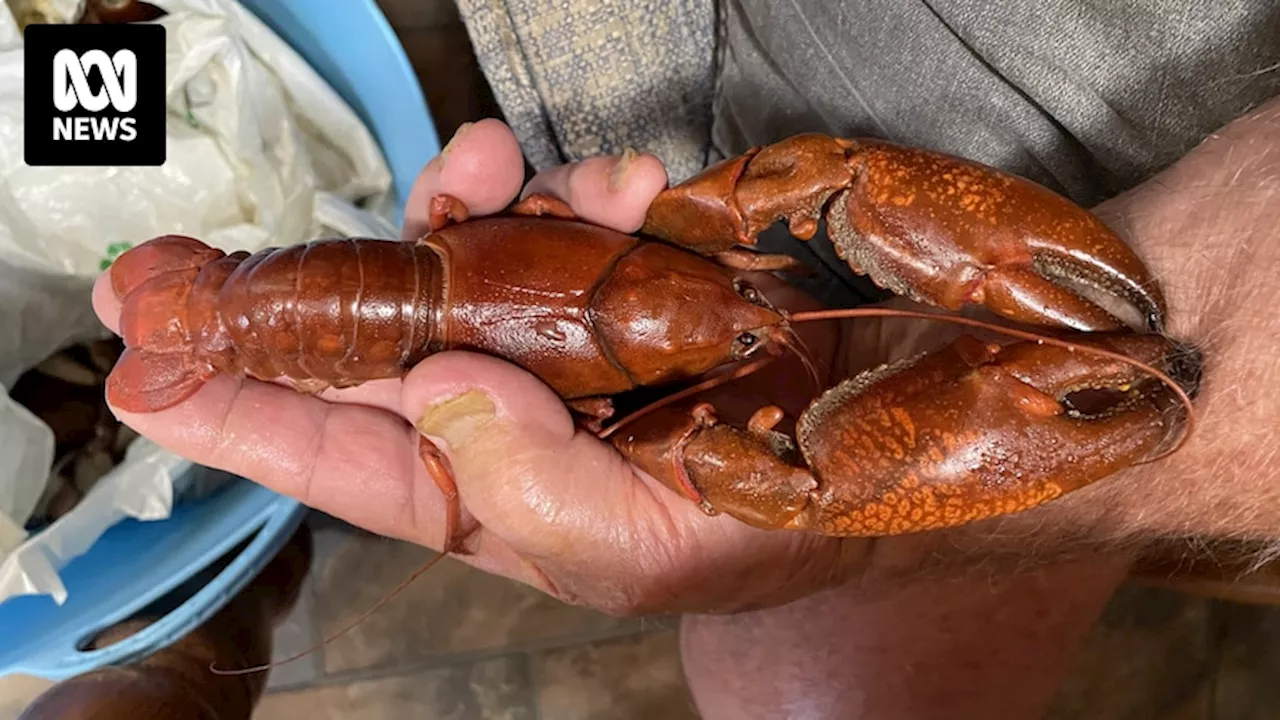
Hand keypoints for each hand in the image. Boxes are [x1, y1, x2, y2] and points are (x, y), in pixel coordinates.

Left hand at [91, 119, 875, 614]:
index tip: (143, 372)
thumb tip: (433, 383)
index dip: (234, 414)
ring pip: (455, 254)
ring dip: (456, 202)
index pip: (334, 454)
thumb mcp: (626, 546)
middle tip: (192, 263)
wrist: (865, 458)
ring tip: (491, 164)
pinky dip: (580, 183)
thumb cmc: (745, 531)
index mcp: (480, 488)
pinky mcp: (615, 267)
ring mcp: (552, 327)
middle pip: (365, 337)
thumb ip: (521, 484)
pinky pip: (563, 210)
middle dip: (283, 291)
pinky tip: (626, 184)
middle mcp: (499, 401)